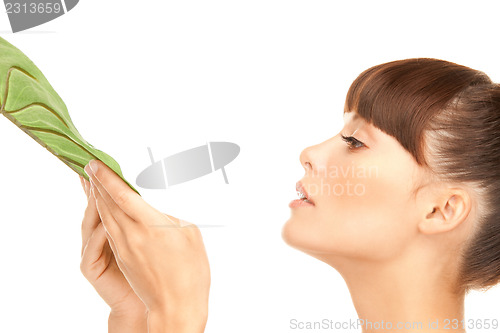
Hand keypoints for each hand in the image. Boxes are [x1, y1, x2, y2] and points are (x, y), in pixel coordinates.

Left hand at [84, 160, 209, 331]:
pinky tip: (104, 210)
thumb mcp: (189, 234)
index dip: (107, 178)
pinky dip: (104, 216)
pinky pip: (110, 231)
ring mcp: (125, 248)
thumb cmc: (191, 272)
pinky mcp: (123, 259)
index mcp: (151, 226)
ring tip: (92, 184)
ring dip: (97, 199)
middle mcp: (132, 235)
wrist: (177, 307)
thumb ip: (168, 218)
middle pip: (108, 204)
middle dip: (97, 184)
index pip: (122, 195)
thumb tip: (153, 213)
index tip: (95, 164)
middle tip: (89, 167)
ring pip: (106, 217)